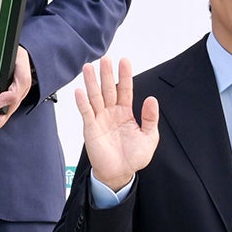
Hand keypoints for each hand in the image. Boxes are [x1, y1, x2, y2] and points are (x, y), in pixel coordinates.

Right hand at [73, 57, 159, 192]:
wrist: (119, 173)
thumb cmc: (134, 157)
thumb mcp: (149, 137)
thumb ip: (150, 118)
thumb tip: (151, 99)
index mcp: (125, 113)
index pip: (125, 90)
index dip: (125, 75)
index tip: (125, 60)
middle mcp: (111, 112)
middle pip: (108, 89)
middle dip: (107, 73)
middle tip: (105, 58)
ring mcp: (99, 119)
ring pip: (95, 96)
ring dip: (91, 82)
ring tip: (88, 67)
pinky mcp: (90, 129)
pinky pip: (86, 113)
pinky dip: (82, 102)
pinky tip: (80, 91)